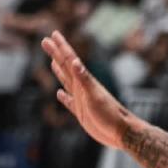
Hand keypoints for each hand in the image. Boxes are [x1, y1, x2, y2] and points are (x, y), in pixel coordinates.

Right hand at [41, 30, 131, 149]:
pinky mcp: (82, 113)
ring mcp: (82, 100)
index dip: (61, 47)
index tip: (53, 34)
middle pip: (65, 67)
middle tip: (46, 40)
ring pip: (67, 81)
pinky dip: (63, 97)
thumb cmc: (110, 114)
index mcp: (85, 82)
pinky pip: (69, 102)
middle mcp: (82, 88)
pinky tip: (59, 93)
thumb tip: (75, 62)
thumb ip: (84, 79)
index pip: (70, 60)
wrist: (121, 133)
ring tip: (53, 61)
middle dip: (56, 54)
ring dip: (59, 70)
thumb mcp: (95, 95)